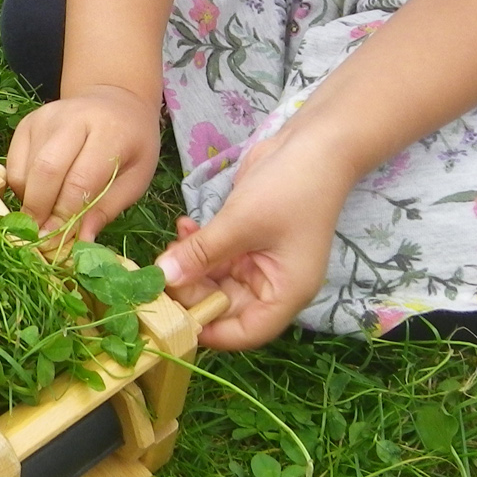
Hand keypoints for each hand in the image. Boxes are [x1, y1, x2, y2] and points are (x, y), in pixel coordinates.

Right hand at [6, 85, 161, 239]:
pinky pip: (13, 164)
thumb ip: (107, 208)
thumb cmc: (130, 145)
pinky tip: (38, 195)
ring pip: (25, 170)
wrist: (114, 102)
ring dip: (29, 202)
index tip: (58, 242)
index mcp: (108, 131)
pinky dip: (20, 188)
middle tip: (40, 238)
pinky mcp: (27, 122)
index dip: (66, 215)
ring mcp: (45, 118)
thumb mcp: (136, 178)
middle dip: (39, 210)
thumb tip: (81, 242)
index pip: (80, 180)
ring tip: (44, 217)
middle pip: (45, 170)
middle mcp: (73, 118)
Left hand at [152, 129, 351, 348]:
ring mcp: (261, 260)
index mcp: (285, 293)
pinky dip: (199, 244)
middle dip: (192, 290)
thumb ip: (201, 253)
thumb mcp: (241, 222)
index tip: (172, 316)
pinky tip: (184, 225)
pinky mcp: (248, 238)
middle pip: (225, 305)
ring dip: (191, 264)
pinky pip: (217, 254)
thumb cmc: (288, 189)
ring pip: (216, 278)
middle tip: (161, 270)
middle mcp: (274, 283)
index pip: (246, 332)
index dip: (210, 330)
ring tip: (170, 243)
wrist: (314, 144)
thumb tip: (164, 277)